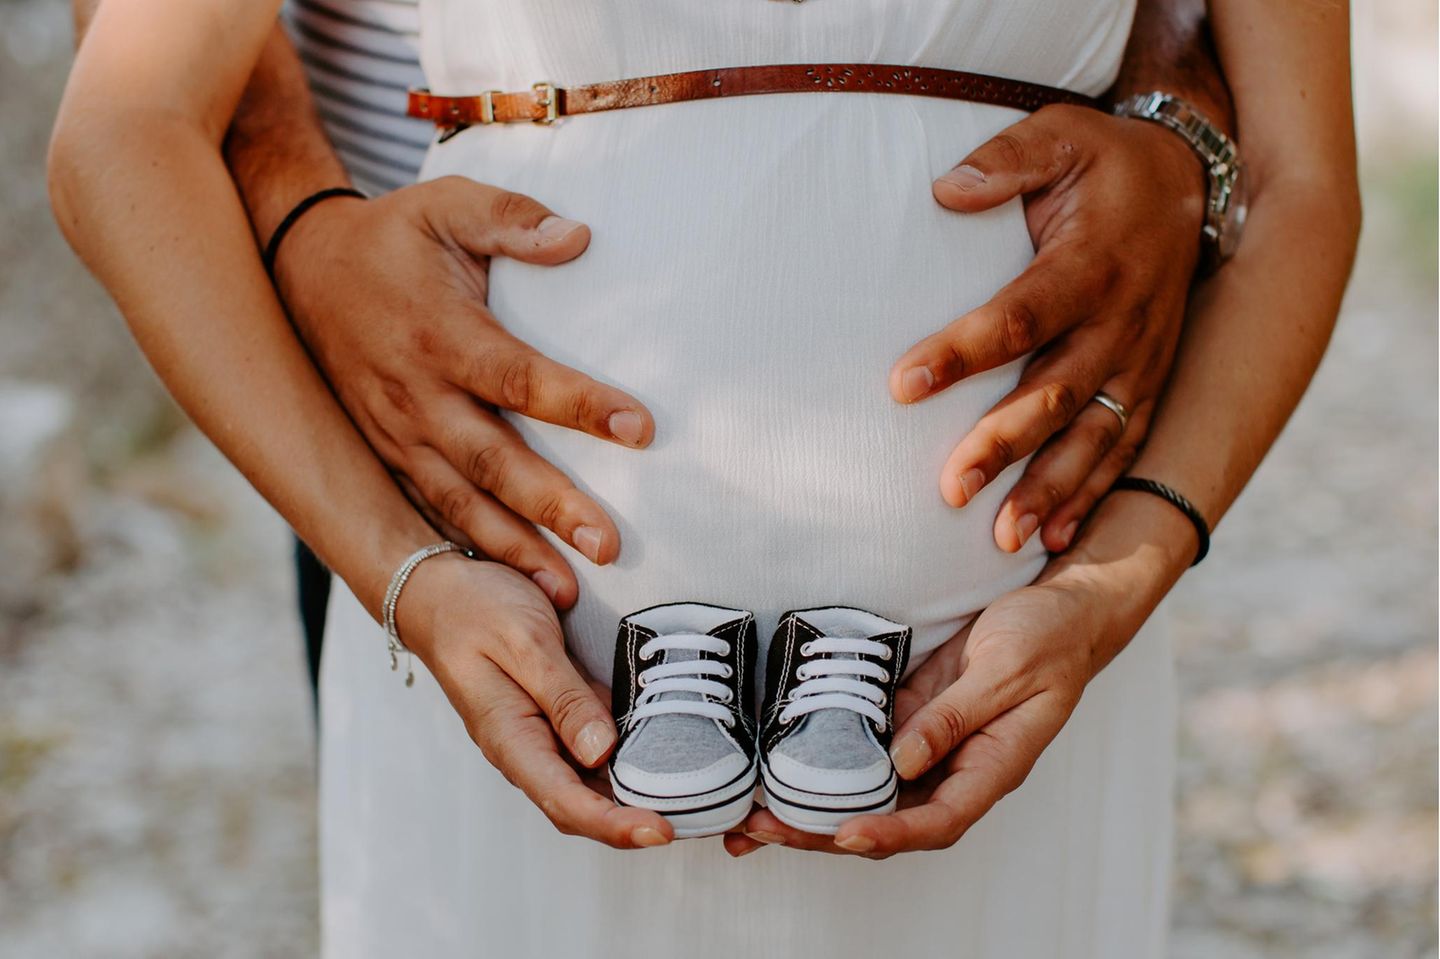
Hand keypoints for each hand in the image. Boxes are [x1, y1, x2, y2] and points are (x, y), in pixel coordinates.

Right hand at [274, 177, 656, 608]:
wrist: (297, 269)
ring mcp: (396, 434)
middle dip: (551, 507)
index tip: (640, 428)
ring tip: (567, 591)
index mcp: (440, 334)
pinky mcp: (387, 455)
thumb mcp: (446, 206)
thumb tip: (580, 237)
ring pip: (460, 502)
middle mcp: (416, 396)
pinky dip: (468, 550)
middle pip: (493, 461)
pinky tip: (508, 585)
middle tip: (608, 544)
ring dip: (514, 549)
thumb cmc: (391, 237)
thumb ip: (512, 221)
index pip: (520, 378)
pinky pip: (429, 510)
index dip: (579, 405)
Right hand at [398, 553, 674, 848]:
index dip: (615, 825)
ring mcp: (538, 735)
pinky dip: (623, 762)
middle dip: (631, 823)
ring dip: (629, 798)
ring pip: (587, 785)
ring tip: (685, 800)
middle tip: (692, 821)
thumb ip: (563, 697)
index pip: (565, 801)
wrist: (438, 593)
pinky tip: (660, 756)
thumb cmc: (474, 610)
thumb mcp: (524, 641)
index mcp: (510, 737)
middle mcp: (524, 747)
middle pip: (580, 806)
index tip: (661, 831)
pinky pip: (588, 754)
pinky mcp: (552, 718)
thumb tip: (601, 750)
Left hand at [725, 525, 1169, 858]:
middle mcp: (955, 768)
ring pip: (866, 792)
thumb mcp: (1006, 669)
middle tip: (763, 830)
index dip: (890, 833)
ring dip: (812, 804)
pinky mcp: (908, 715)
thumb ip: (955, 717)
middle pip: (888, 818)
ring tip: (751, 815)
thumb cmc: (1048, 639)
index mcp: (992, 767)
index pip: (938, 821)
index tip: (842, 834)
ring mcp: (928, 745)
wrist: (1058, 610)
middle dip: (824, 831)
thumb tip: (901, 763)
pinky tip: (776, 761)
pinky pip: (861, 749)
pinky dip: (821, 759)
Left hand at [888, 103, 1206, 553]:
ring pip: (1093, 437)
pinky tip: (1053, 537)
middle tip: (950, 488)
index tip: (902, 383)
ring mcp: (1141, 363)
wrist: (1191, 185)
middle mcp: (1121, 324)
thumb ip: (1007, 160)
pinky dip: (1091, 496)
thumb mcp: (1061, 136)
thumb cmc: (1106, 165)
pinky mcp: (1150, 386)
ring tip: (1002, 537)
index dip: (962, 352)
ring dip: (1048, 489)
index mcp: (1092, 265)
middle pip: (1055, 394)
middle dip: (1003, 445)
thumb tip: (945, 189)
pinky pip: (1124, 451)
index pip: (1019, 316)